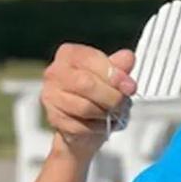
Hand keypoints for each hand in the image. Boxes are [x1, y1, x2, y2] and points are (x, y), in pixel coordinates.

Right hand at [40, 43, 136, 159]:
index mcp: (69, 54)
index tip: (130, 87)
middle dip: (112, 96)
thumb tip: (127, 58)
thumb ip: (120, 65)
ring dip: (107, 113)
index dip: (114, 74)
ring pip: (85, 107)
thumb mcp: (112, 74)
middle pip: (86, 84)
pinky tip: (104, 124)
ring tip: (116, 113)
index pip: (91, 60)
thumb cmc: (98, 92)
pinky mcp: (54, 119)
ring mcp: (51, 96)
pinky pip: (81, 126)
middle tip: (124, 103)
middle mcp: (55, 73)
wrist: (84, 122)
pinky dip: (98, 127)